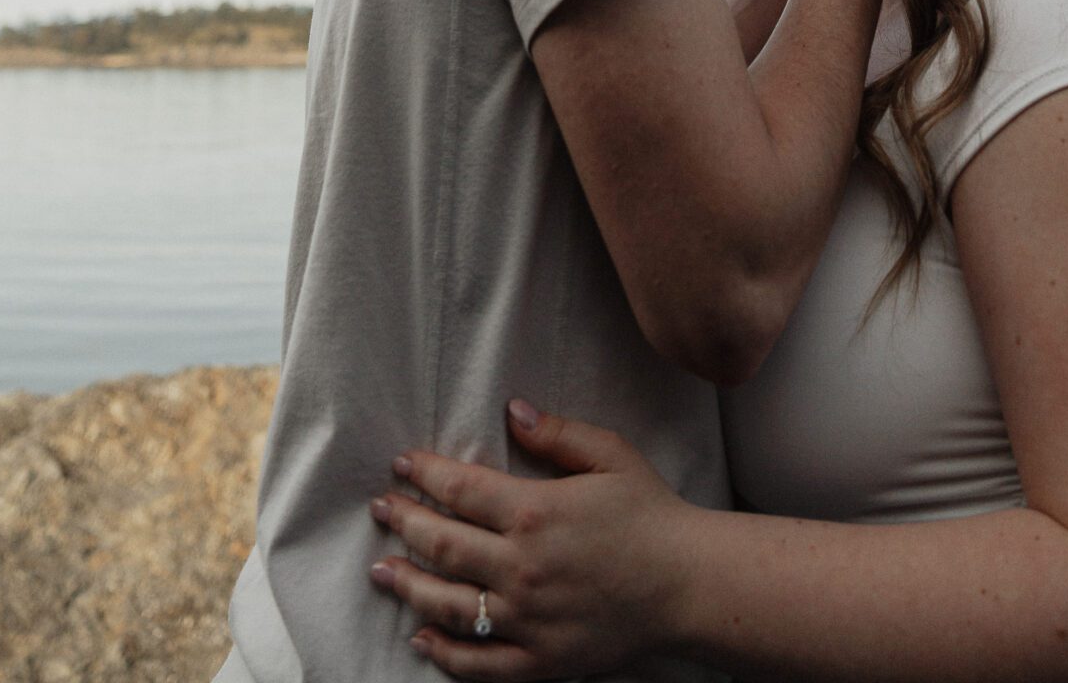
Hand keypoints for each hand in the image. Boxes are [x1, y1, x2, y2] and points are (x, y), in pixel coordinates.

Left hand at [369, 402, 694, 677]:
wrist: (688, 586)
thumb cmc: (651, 514)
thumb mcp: (610, 456)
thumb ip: (558, 433)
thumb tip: (512, 409)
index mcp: (536, 512)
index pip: (460, 490)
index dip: (423, 476)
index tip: (400, 465)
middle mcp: (522, 567)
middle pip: (443, 545)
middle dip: (404, 523)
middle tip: (380, 509)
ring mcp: (527, 619)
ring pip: (449, 605)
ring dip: (408, 586)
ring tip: (381, 571)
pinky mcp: (540, 660)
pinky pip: (479, 663)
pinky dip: (444, 654)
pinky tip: (420, 638)